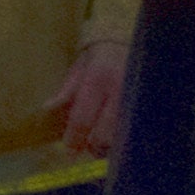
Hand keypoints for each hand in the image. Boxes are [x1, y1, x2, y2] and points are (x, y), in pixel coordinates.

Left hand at [59, 36, 129, 156]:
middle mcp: (119, 90)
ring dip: (111, 144)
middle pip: (105, 134)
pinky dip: (125, 137)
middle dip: (95, 145)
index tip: (70, 151)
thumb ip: (66, 92)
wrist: (128, 43)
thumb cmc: (98, 58)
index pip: (83, 118)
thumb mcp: (78, 70)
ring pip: (123, 136)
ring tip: (103, 142)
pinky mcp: (147, 104)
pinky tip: (118, 135)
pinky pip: (135, 130)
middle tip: (89, 146)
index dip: (74, 139)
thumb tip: (48, 108)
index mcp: (98, 80)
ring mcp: (136, 99)